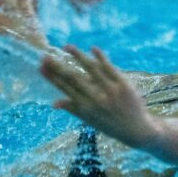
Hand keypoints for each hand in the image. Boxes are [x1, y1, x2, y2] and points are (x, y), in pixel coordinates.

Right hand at [40, 45, 158, 149]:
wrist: (137, 130)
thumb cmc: (110, 124)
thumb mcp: (90, 120)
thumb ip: (73, 109)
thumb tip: (53, 103)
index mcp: (85, 109)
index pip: (65, 89)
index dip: (52, 77)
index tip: (40, 67)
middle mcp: (96, 100)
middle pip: (73, 79)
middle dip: (58, 67)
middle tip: (45, 56)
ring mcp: (110, 91)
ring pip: (91, 69)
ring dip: (77, 56)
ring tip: (66, 46)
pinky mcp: (123, 85)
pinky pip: (110, 68)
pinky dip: (101, 57)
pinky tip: (92, 48)